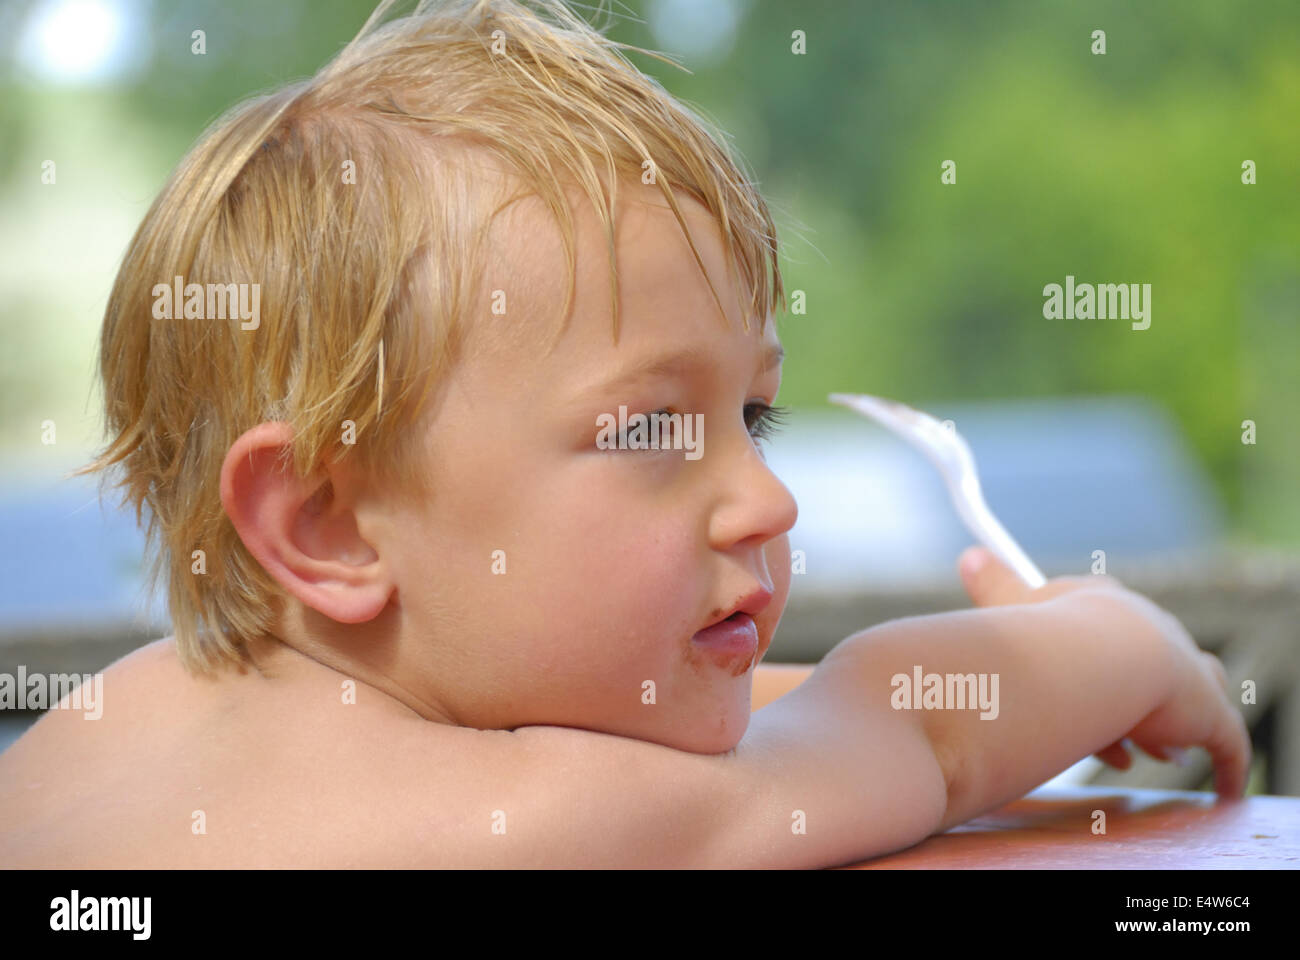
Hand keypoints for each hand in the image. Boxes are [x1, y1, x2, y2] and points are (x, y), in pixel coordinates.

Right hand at [956, 546, 1251, 798]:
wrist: (1108, 656)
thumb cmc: (1049, 631)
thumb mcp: (1011, 605)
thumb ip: (995, 582)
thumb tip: (969, 555)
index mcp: (1105, 603)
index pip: (1101, 620)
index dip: (1083, 648)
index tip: (1068, 672)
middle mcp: (1152, 629)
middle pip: (1143, 661)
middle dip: (1124, 692)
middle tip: (1107, 725)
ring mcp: (1186, 669)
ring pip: (1184, 696)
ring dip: (1162, 723)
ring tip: (1143, 750)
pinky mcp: (1212, 715)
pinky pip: (1225, 743)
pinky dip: (1221, 762)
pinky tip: (1196, 772)